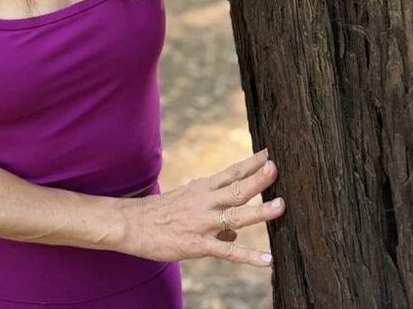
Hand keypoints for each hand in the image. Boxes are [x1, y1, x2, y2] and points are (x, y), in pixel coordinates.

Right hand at [132, 149, 283, 265]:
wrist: (132, 224)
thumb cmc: (160, 214)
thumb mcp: (187, 204)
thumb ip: (214, 214)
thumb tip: (235, 233)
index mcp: (202, 188)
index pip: (231, 172)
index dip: (250, 163)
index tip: (269, 153)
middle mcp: (204, 201)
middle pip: (236, 188)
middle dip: (258, 178)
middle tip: (276, 167)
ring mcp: (202, 222)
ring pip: (235, 215)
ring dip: (260, 211)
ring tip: (281, 206)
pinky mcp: (197, 244)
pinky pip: (226, 252)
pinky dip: (248, 256)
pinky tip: (267, 260)